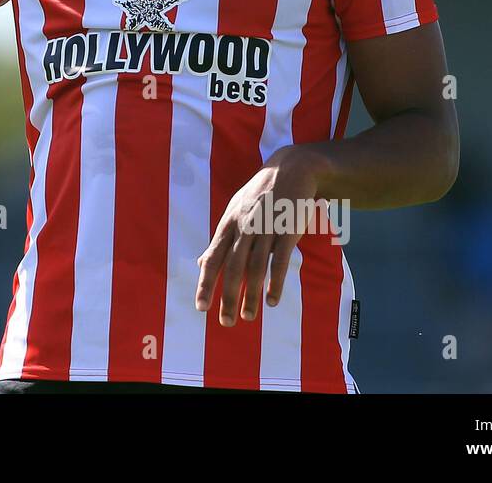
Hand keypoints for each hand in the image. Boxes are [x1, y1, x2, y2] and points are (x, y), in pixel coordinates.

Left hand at [194, 146, 327, 324]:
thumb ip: (220, 240)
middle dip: (228, 297)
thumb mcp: (235, 211)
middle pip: (232, 268)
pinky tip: (272, 301)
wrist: (292, 169)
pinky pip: (279, 261)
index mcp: (228, 223)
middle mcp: (244, 227)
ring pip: (255, 268)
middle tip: (226, 322)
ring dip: (251, 295)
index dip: (205, 283)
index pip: (212, 258)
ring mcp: (266, 228)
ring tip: (249, 317)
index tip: (201, 307)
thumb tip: (200, 263)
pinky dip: (275, 283)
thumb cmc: (261, 195)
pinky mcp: (287, 230)